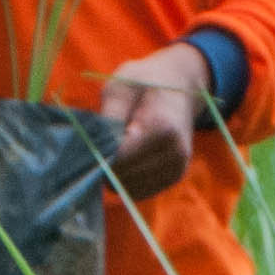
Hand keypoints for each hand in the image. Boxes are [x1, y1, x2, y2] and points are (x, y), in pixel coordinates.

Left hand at [96, 42, 215, 199]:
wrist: (181, 86)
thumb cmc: (145, 82)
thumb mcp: (120, 87)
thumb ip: (107, 119)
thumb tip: (93, 151)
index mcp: (163, 128)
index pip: (119, 158)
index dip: (98, 151)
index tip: (93, 136)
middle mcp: (175, 153)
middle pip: (123, 176)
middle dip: (105, 163)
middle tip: (103, 140)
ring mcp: (177, 168)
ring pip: (128, 188)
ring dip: (115, 173)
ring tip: (118, 146)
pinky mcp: (174, 178)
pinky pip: (138, 191)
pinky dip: (126, 179)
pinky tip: (127, 157)